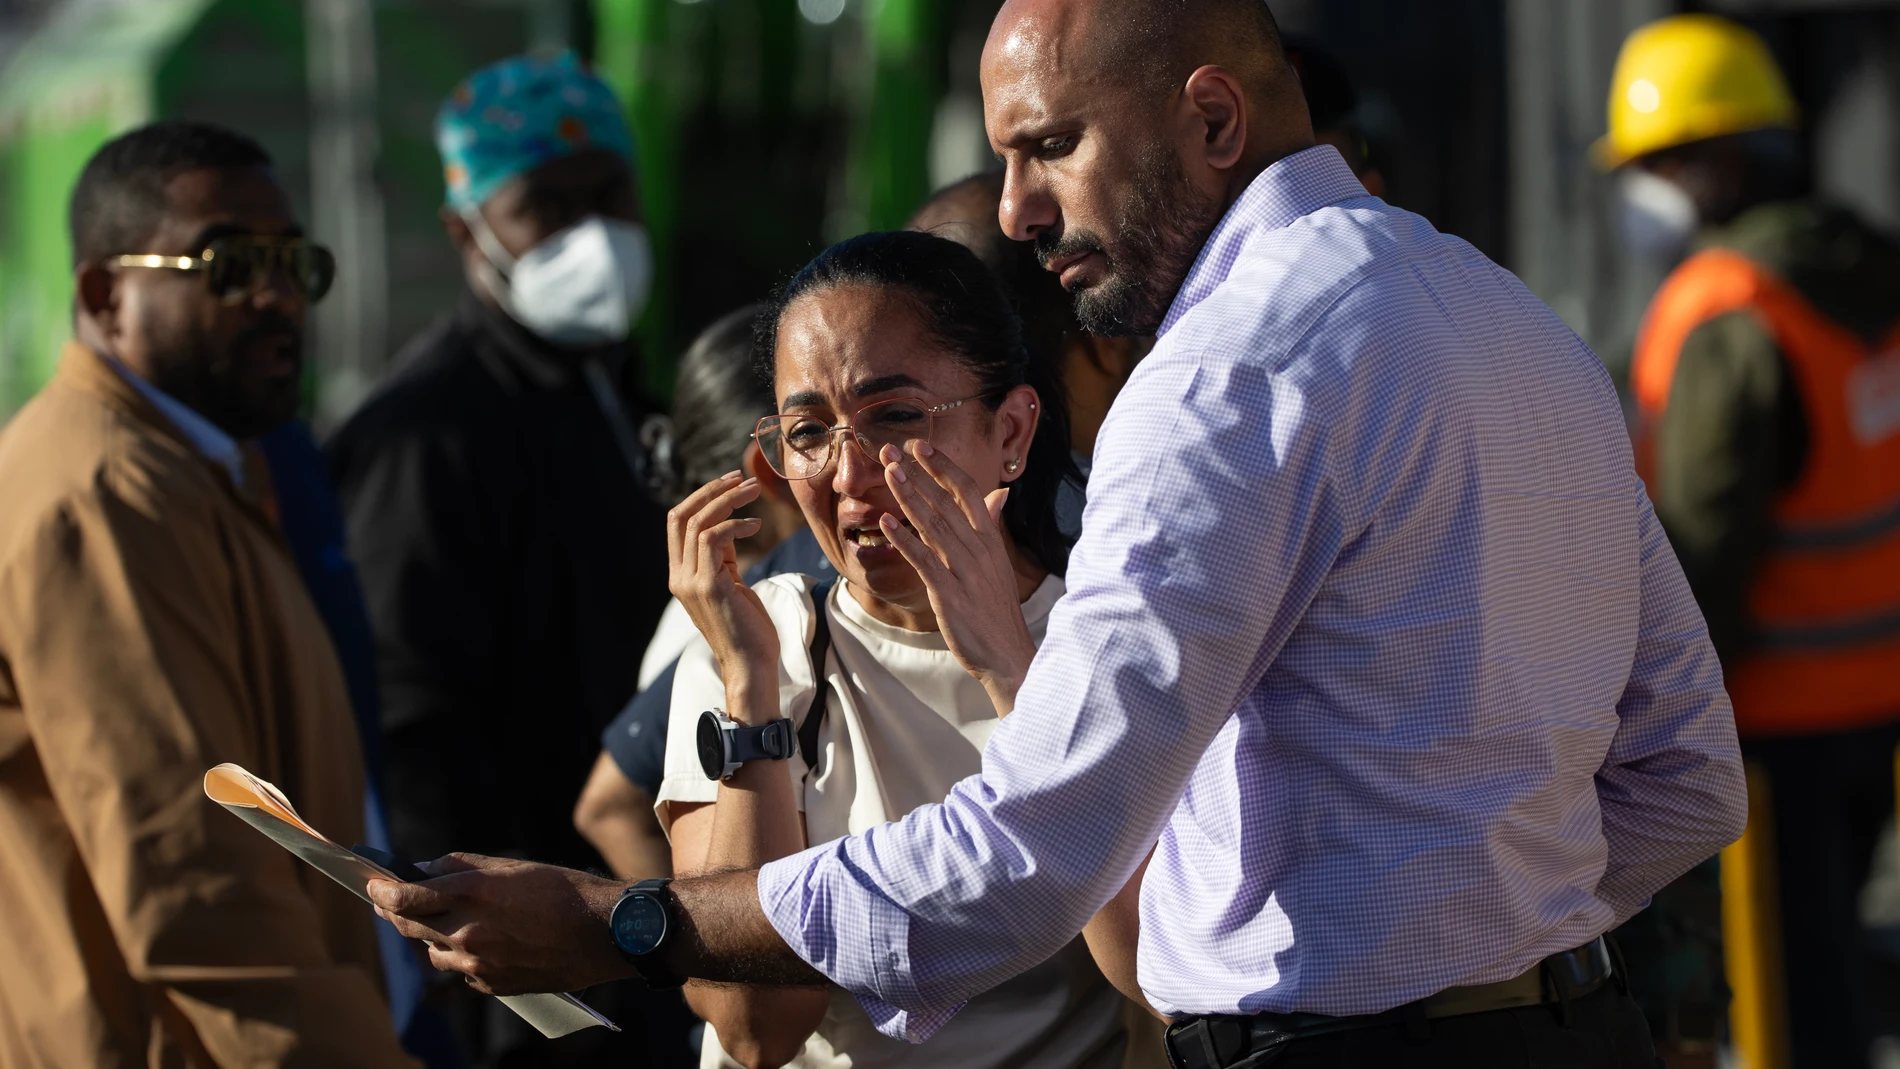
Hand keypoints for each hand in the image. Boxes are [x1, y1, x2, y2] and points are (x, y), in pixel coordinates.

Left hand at [366, 853, 630, 994]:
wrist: (601, 934)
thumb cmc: (562, 891)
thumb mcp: (512, 867)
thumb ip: (463, 867)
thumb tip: (426, 871)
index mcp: (472, 895)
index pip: (405, 897)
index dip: (382, 892)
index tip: (371, 885)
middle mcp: (468, 932)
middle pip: (411, 928)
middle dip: (394, 913)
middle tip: (385, 901)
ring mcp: (478, 964)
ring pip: (435, 953)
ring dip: (433, 936)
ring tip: (448, 921)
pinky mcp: (492, 986)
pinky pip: (462, 971)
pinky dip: (462, 956)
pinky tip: (483, 943)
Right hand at [668, 472, 780, 701]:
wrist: (751, 665)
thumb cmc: (748, 627)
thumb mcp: (730, 583)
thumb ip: (721, 557)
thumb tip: (729, 525)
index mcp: (680, 575)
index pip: (677, 522)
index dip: (701, 497)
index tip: (730, 483)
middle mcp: (679, 577)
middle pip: (681, 516)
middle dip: (711, 491)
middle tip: (741, 478)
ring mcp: (690, 582)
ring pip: (697, 523)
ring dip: (728, 501)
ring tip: (754, 493)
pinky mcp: (708, 587)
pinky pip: (713, 539)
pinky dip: (735, 525)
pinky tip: (755, 525)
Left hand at [878, 441, 1037, 712]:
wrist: (1007, 653)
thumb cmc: (997, 609)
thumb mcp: (998, 562)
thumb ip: (993, 526)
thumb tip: (1000, 494)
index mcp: (991, 539)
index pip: (968, 491)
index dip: (943, 467)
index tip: (920, 446)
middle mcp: (979, 549)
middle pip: (945, 501)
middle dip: (917, 473)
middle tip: (891, 449)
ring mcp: (964, 571)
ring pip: (933, 525)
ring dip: (908, 496)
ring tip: (888, 472)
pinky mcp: (949, 593)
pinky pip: (923, 560)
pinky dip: (904, 539)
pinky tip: (886, 522)